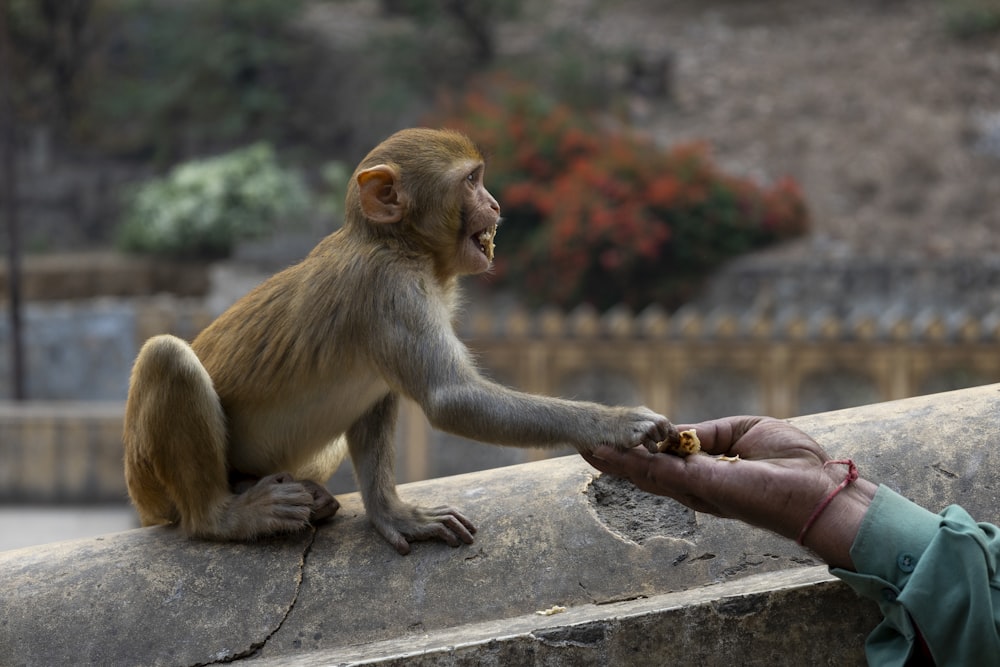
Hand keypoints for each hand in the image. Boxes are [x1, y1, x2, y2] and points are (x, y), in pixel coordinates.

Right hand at [581, 416, 877, 568]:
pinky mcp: (700, 486)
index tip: (618, 437)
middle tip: (585, 445)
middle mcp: (699, 486)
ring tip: (585, 448)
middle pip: (648, 472)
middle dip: (618, 460)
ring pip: (645, 474)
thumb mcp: (744, 432)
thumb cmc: (794, 464)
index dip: (642, 449)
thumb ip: (708, 434)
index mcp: (712, 473)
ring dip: (613, 461)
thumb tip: (679, 433)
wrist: (818, 491)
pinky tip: (604, 455)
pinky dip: (628, 463)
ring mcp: (697, 488)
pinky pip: (656, 472)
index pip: (668, 461)